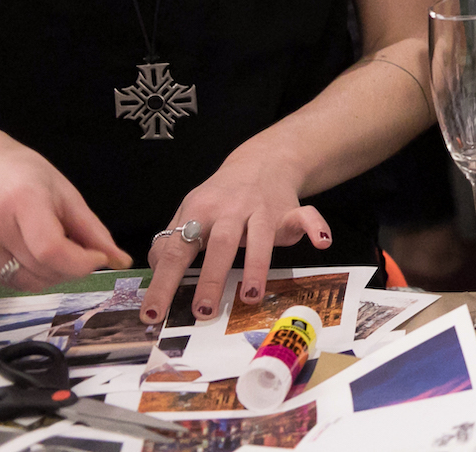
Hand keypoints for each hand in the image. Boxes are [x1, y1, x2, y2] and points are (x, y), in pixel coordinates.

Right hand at [0, 128, 127, 293]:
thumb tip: (121, 261)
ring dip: (52, 275)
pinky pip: (6, 282)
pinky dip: (29, 276)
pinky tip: (35, 255)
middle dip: (72, 269)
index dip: (81, 262)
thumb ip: (92, 230)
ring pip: (25, 283)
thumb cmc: (24, 174)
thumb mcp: (65, 193)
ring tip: (58, 252)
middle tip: (82, 253)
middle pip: (41, 271)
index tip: (99, 256)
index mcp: (22, 202)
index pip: (51, 250)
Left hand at [142, 153, 330, 327]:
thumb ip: (169, 242)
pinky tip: (322, 242)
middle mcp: (231, 210)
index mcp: (200, 212)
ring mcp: (263, 209)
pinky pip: (307, 215)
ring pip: (260, 236)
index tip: (152, 315)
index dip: (164, 283)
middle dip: (212, 278)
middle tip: (204, 311)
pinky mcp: (290, 210)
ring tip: (250, 297)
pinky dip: (315, 227)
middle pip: (220, 243)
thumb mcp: (189, 211)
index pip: (176, 251)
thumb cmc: (220, 195)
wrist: (262, 160)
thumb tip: (154, 272)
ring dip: (256, 266)